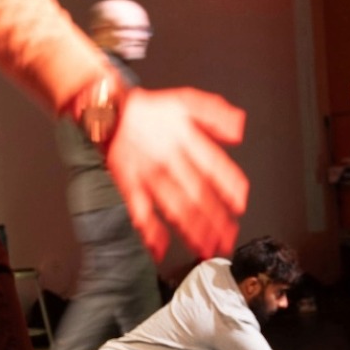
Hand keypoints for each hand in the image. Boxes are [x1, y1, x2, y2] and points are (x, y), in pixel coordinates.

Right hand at [103, 87, 248, 260]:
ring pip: (173, 207)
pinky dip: (149, 232)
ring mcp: (148, 175)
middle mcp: (168, 159)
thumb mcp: (188, 101)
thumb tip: (238, 132)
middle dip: (215, 220)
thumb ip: (216, 115)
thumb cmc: (150, 109)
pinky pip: (139, 212)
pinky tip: (160, 249)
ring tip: (206, 248)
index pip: (213, 166)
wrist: (110, 111)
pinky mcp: (128, 186)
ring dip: (192, 231)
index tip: (239, 204)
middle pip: (197, 194)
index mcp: (186, 140)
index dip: (229, 186)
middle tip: (228, 238)